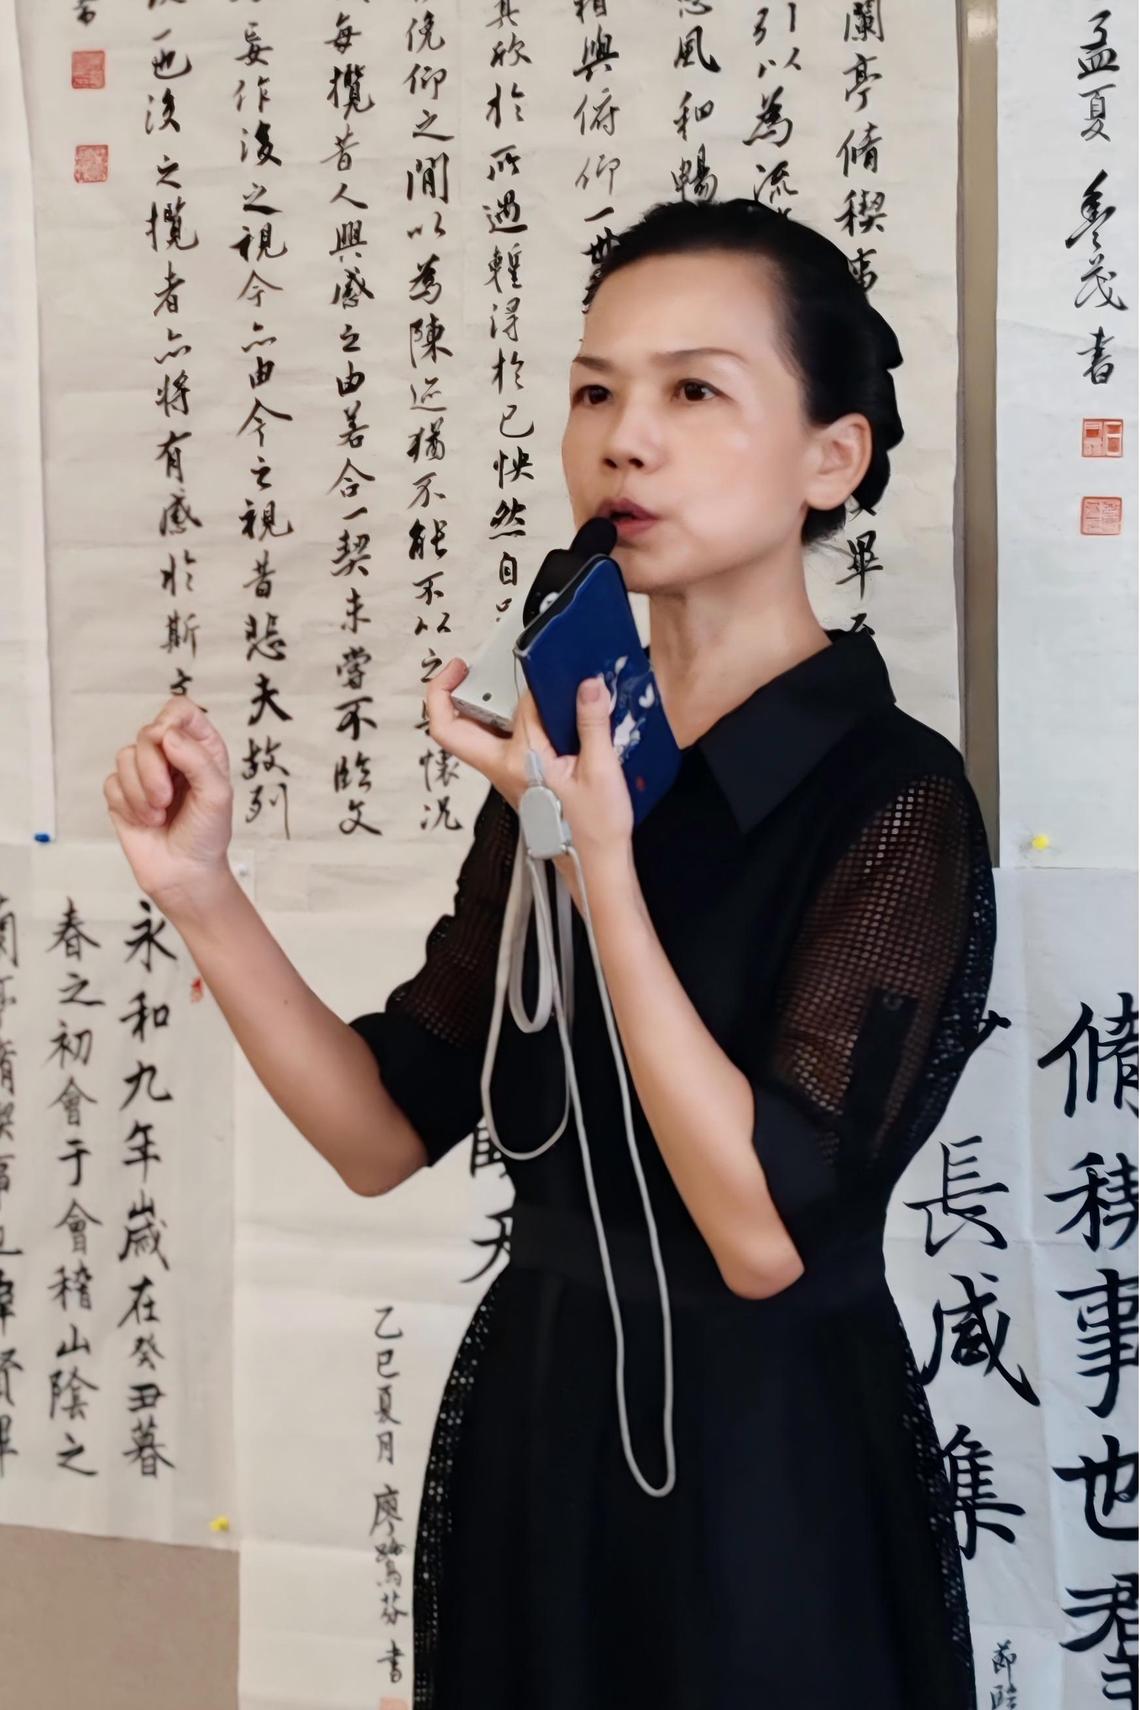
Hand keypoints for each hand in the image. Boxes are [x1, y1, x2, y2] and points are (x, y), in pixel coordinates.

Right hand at [104, 698, 234, 915]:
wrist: (184, 873)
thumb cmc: (207, 835)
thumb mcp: (217, 795)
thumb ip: (197, 759)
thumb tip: (165, 734)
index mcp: (200, 748)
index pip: (180, 710)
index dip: (171, 720)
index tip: (171, 745)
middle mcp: (171, 755)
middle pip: (148, 733)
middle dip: (153, 769)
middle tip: (166, 800)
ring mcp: (144, 772)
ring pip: (124, 756)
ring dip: (141, 792)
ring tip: (158, 815)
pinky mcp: (122, 793)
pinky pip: (111, 782)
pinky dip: (127, 804)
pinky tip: (145, 821)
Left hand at [426, 659, 633, 874]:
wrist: (594, 868)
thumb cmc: (594, 831)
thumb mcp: (602, 770)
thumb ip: (592, 723)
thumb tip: (587, 687)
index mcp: (519, 763)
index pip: (520, 707)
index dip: (537, 684)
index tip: (553, 670)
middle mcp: (502, 770)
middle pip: (451, 731)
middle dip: (444, 694)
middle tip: (458, 668)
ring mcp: (505, 777)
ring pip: (468, 739)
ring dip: (467, 709)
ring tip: (478, 682)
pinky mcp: (515, 781)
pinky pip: (492, 747)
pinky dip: (494, 724)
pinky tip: (516, 713)